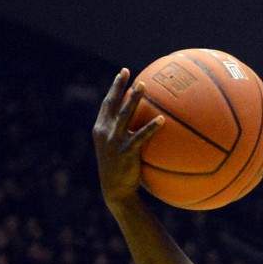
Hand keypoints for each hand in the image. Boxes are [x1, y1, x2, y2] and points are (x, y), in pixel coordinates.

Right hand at [93, 69, 163, 209]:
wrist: (115, 192)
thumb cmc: (119, 173)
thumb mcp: (117, 151)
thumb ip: (124, 136)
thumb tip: (141, 125)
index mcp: (100, 130)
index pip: (107, 104)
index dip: (114, 88)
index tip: (122, 74)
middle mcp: (104, 133)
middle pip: (112, 104)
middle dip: (119, 86)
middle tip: (128, 71)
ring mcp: (114, 142)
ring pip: (124, 115)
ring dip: (133, 99)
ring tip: (143, 85)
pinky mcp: (126, 153)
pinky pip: (140, 136)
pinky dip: (151, 127)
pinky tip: (162, 119)